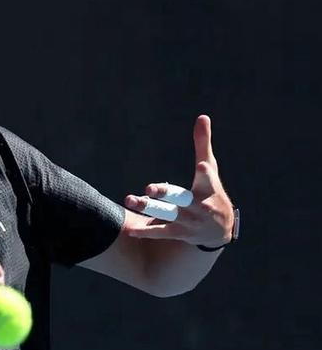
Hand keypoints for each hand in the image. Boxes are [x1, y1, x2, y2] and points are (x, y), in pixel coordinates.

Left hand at [124, 115, 235, 246]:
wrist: (221, 231)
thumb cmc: (212, 192)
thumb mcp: (210, 168)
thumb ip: (202, 143)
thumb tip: (202, 116)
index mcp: (207, 188)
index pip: (208, 179)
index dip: (205, 173)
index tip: (201, 166)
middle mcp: (198, 205)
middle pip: (180, 198)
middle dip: (165, 193)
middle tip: (148, 188)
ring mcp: (189, 221)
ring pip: (167, 214)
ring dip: (148, 208)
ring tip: (129, 200)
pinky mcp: (179, 233)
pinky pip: (161, 232)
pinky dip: (146, 231)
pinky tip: (130, 230)